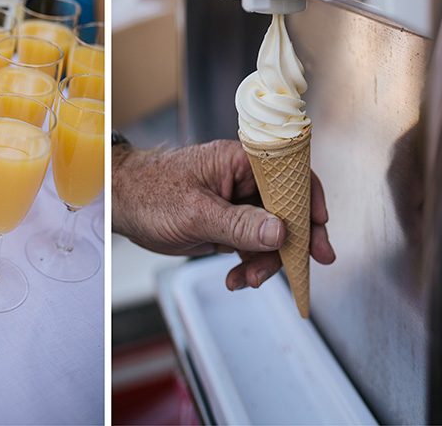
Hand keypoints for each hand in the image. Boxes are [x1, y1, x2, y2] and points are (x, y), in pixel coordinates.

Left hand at [112, 139, 335, 290]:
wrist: (121, 204)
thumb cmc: (149, 193)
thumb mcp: (196, 212)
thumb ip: (239, 224)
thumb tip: (280, 231)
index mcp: (240, 161)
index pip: (289, 174)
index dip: (309, 199)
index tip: (320, 227)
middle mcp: (243, 180)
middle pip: (286, 209)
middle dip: (293, 241)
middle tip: (306, 267)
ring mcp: (236, 204)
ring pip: (270, 233)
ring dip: (266, 260)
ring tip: (248, 279)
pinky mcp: (227, 225)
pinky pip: (251, 246)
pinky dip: (249, 265)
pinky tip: (236, 279)